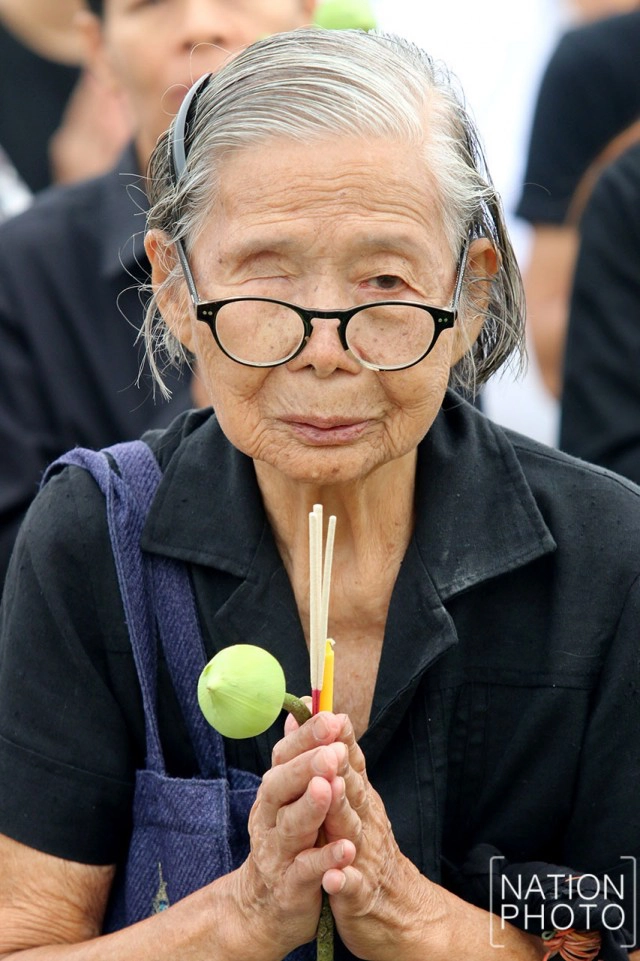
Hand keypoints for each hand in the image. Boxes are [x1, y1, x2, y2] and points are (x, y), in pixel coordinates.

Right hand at [237, 712, 356, 959]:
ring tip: (329, 788)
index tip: (331, 718)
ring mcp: (278, 853)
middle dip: (306, 765)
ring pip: (291, 826)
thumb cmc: (286, 842)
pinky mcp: (290, 887)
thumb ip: (298, 753)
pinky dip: (325, 861)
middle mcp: (270, 818)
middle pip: (281, 786)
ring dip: (310, 806)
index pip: (284, 756)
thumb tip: (302, 706)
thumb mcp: (289, 796)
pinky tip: (345, 849)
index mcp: (274, 793)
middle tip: (332, 750)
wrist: (265, 908)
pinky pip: (306, 872)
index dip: (306, 737)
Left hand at [283, 711, 442, 960]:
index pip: (351, 763)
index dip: (342, 740)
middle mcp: (366, 822)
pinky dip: (342, 880)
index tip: (331, 715)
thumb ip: (338, 763)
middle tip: (327, 747)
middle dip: (339, 767)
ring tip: (328, 793)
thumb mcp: (356, 802)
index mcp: (361, 800)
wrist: (400, 913)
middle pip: (352, 790)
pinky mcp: (359, 895)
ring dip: (341, 811)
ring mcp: (365, 857)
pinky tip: (332, 876)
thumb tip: (321, 720)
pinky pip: (351, 886)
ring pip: (352, 830)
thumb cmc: (369, 849)